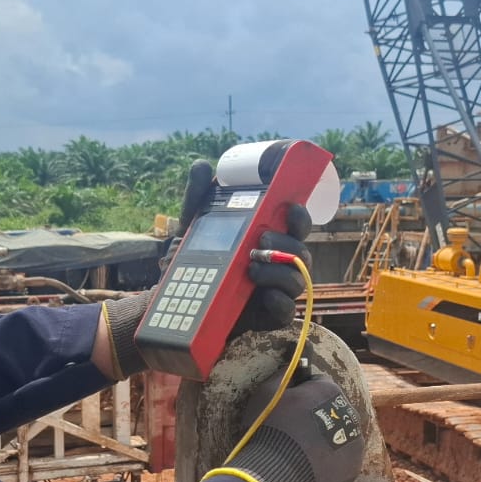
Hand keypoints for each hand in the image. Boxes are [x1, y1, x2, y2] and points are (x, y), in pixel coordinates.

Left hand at [177, 160, 312, 336]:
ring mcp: (276, 290)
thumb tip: (201, 166)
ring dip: (279, 272)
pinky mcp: (269, 315)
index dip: (300, 216)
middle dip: (286, 242)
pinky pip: (287, 310)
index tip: (289, 208)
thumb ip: (198, 199)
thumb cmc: (195, 263)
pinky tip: (265, 296)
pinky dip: (279, 302)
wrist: (179, 304)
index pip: (296, 225)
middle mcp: (278, 263)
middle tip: (260, 238)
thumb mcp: (193, 229)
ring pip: (298, 279)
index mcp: (268, 239)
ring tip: (252, 268)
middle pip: (301, 251)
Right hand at [220, 373, 365, 481]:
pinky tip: (310, 465)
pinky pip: (342, 457)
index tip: (289, 406)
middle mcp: (349, 413)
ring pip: (340, 433)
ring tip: (302, 451)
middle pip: (333, 409)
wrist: (274, 476)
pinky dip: (330, 459)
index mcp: (329, 390)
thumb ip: (282, 374)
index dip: (302, 393)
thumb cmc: (269, 430)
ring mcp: (355, 442)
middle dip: (319, 415)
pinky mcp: (353, 467)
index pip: (318, 383)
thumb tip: (292, 366)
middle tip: (295, 430)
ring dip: (326, 437)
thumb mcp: (266, 393)